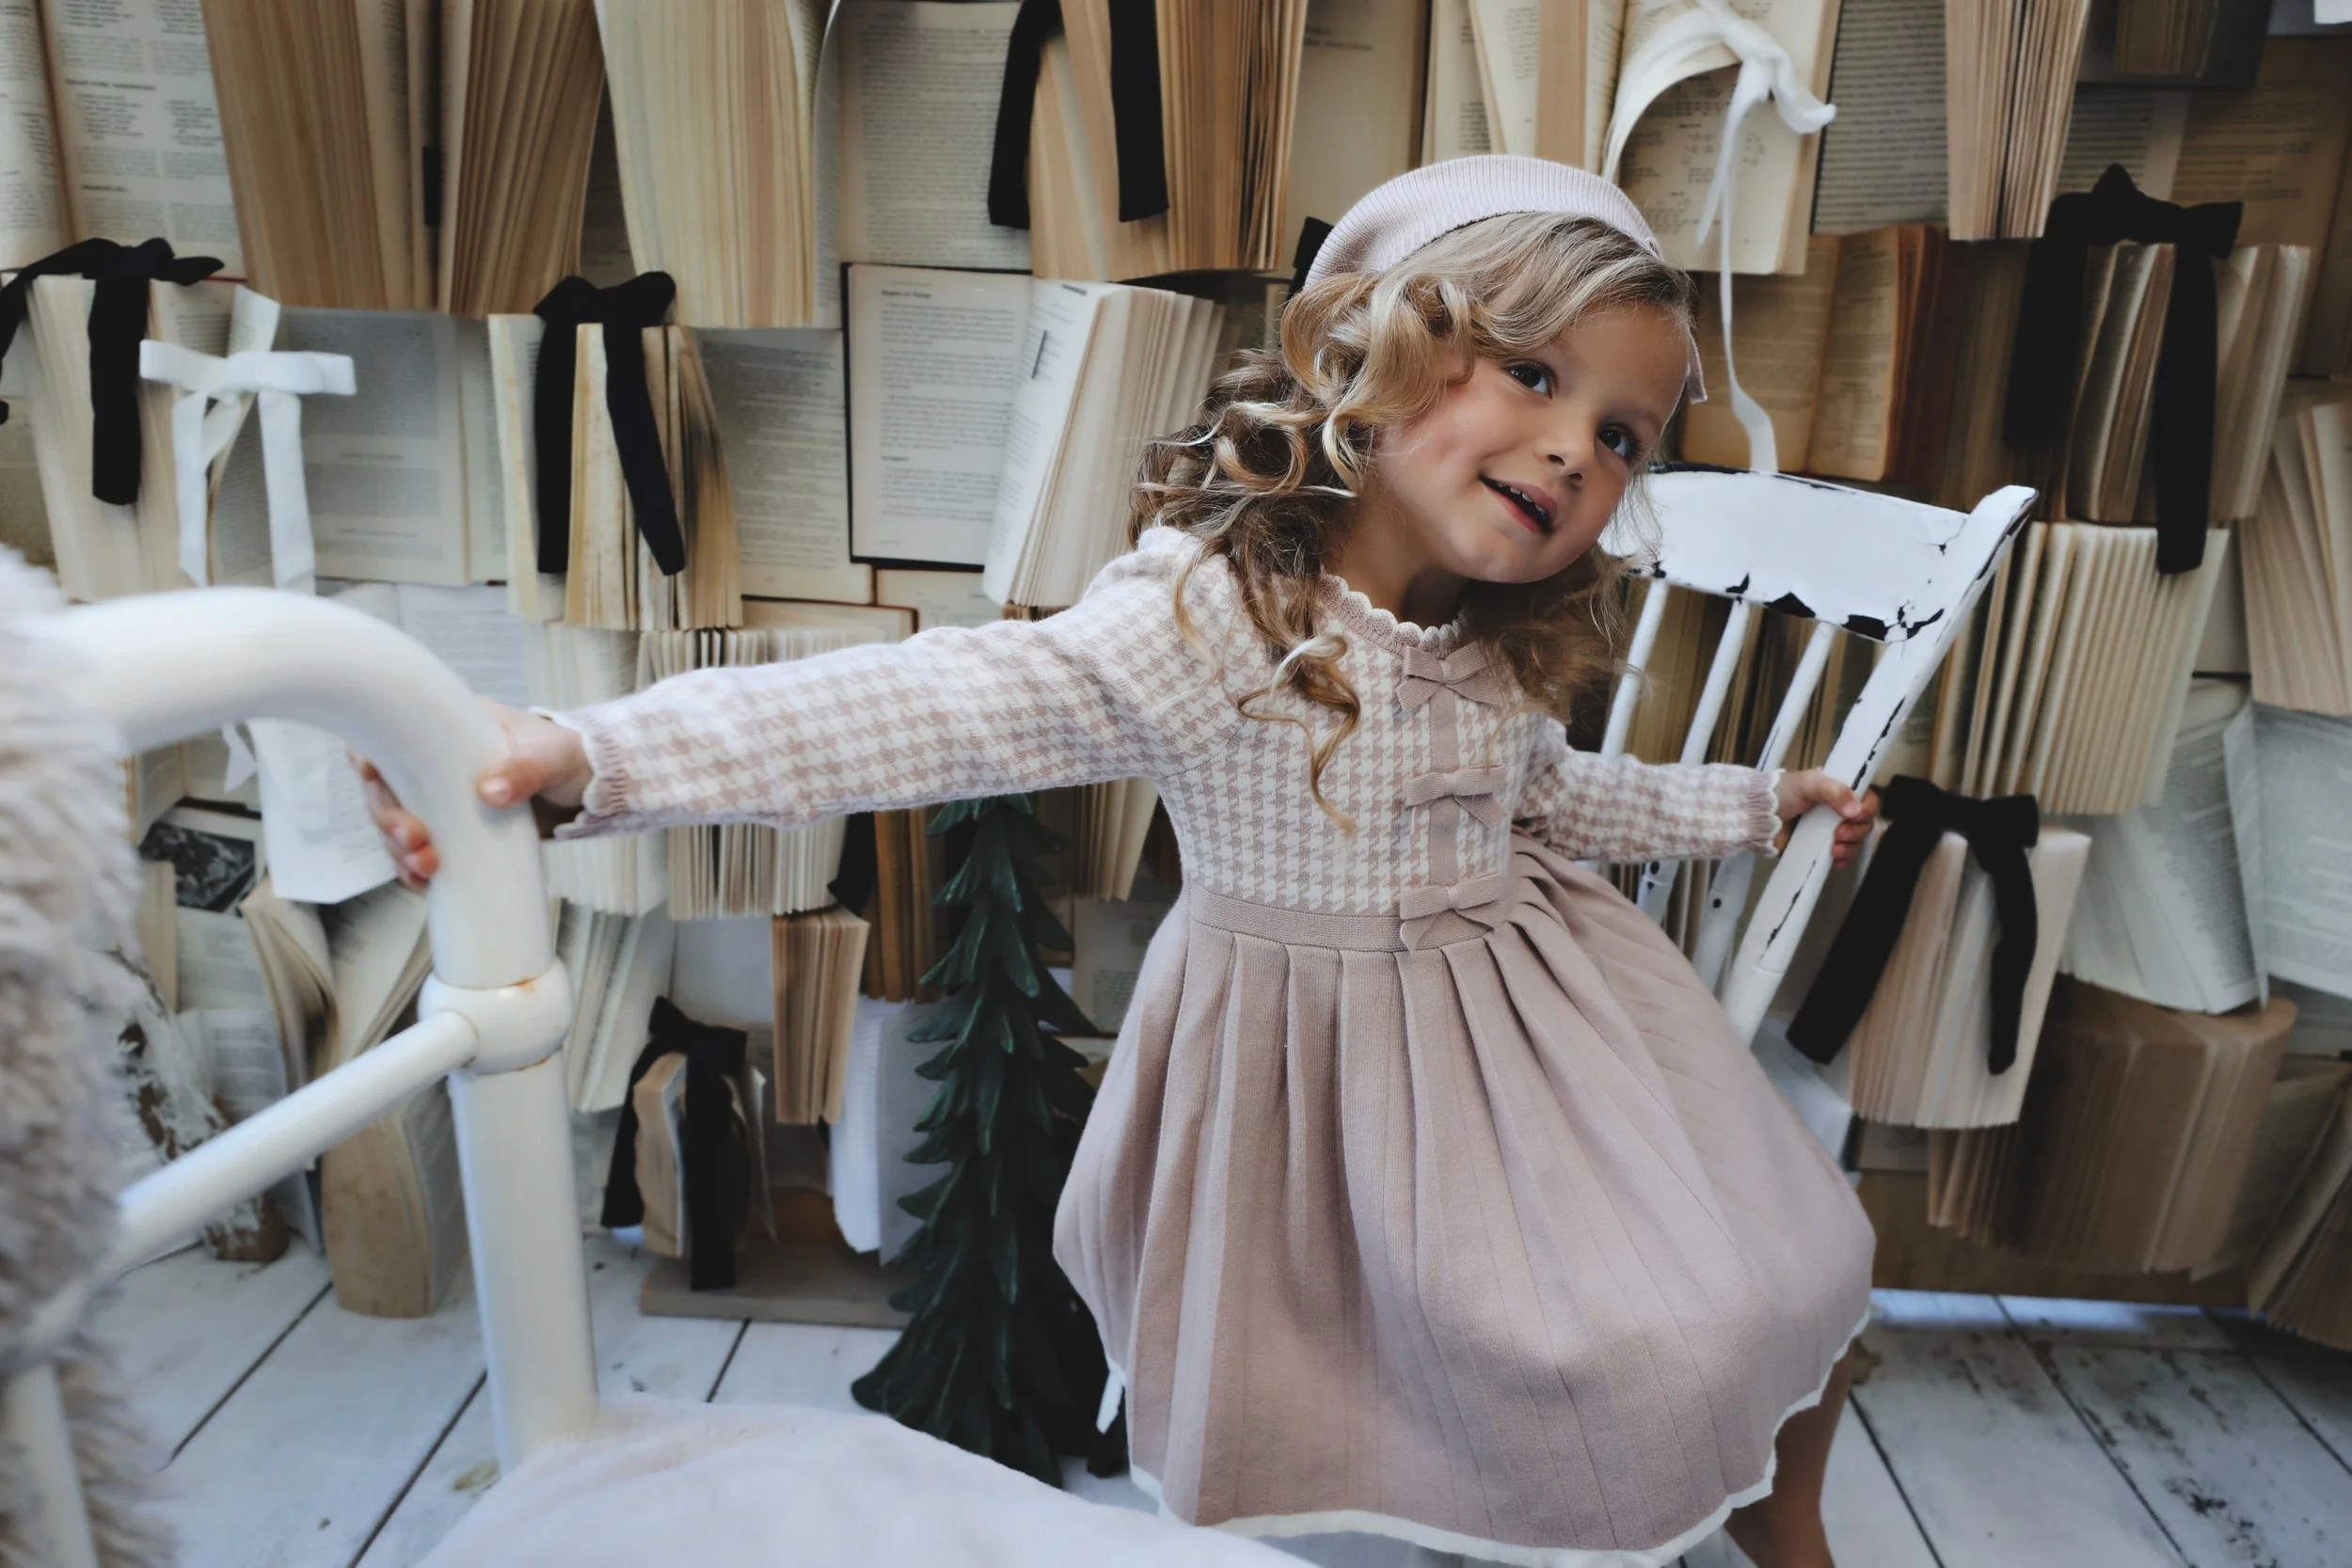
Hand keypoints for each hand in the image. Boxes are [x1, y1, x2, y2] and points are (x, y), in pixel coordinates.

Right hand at [351, 698, 591, 889]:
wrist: (589, 786)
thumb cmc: (567, 756)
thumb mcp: (551, 757)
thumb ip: (526, 769)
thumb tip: (489, 792)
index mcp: (450, 729)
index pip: (392, 735)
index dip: (370, 754)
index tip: (372, 776)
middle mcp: (435, 763)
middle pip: (385, 789)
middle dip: (389, 819)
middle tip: (414, 842)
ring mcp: (440, 799)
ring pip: (397, 824)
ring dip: (399, 850)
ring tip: (424, 869)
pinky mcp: (453, 830)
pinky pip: (419, 849)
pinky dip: (414, 868)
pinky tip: (422, 882)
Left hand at [1773, 769, 1877, 868]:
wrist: (1754, 817)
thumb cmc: (1779, 793)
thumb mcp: (1807, 783)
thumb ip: (1833, 791)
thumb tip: (1855, 810)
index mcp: (1838, 791)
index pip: (1866, 798)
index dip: (1866, 808)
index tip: (1855, 815)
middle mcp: (1837, 811)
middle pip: (1864, 823)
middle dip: (1856, 831)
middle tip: (1838, 833)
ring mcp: (1829, 831)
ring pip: (1856, 842)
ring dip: (1850, 847)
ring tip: (1833, 848)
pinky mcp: (1819, 848)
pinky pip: (1841, 857)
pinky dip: (1842, 860)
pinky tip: (1834, 860)